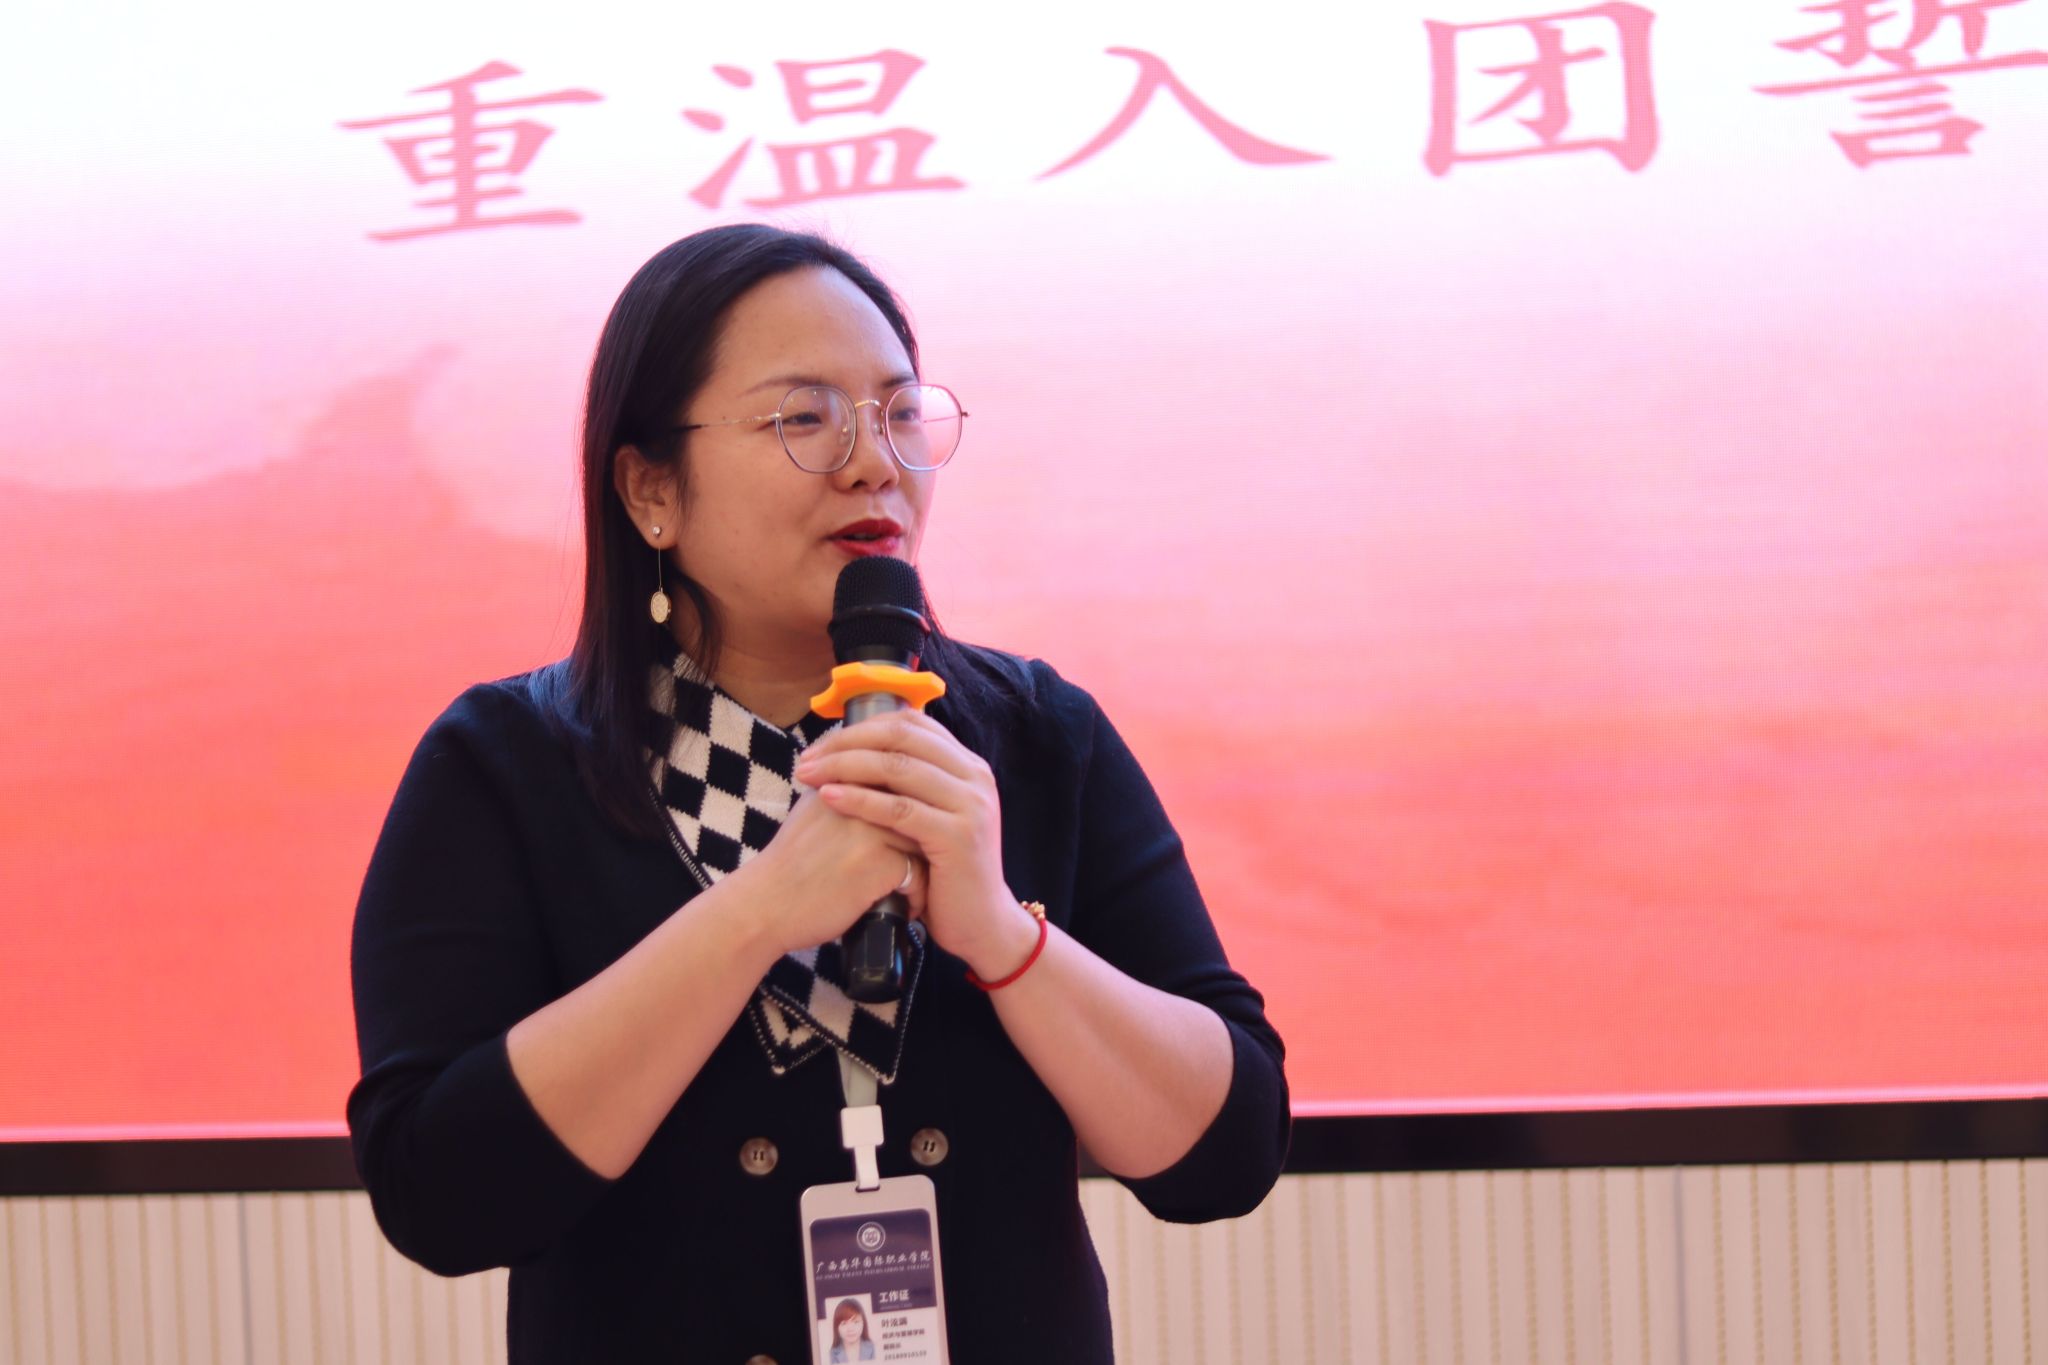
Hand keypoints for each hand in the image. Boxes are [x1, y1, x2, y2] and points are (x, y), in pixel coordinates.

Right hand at [736, 779, 926, 959]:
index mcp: (843, 778)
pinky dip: (917, 895)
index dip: (912, 809)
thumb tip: (883, 781)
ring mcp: (872, 828)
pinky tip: (906, 907)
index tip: (908, 838)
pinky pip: (920, 874)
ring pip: (926, 839)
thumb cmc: (790, 865)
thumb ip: (845, 789)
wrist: (764, 906)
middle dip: (926, 835)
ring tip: (916, 888)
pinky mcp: (880, 863)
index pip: (900, 779)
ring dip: (927, 866)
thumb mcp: (812, 810)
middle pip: (919, 807)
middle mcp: (860, 796)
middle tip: (926, 861)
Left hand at [793, 709, 1040, 980]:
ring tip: (808, 775)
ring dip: (844, 765)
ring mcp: (970, 805)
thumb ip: (909, 784)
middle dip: (847, 742)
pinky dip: (860, 799)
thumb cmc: (944, 871)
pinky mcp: (958, 836)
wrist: (981, 922)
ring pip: (897, 767)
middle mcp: (974, 777)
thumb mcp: (932, 816)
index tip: (821, 744)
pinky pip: (899, 809)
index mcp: (967, 765)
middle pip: (901, 737)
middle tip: (807, 758)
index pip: (910, 723)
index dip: (861, 727)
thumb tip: (855, 751)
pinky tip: (828, 798)